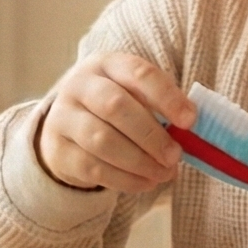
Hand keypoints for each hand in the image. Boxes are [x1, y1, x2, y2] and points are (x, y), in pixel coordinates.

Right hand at [34, 52, 195, 192]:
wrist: (65, 129)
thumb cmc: (113, 110)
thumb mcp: (132, 94)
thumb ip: (158, 106)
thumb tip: (190, 130)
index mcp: (106, 64)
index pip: (138, 73)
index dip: (167, 97)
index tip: (190, 121)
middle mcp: (79, 85)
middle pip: (115, 107)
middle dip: (151, 135)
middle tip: (175, 156)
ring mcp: (62, 118)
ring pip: (102, 141)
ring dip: (140, 162)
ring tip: (164, 173)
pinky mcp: (57, 150)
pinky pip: (93, 168)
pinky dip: (126, 180)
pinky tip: (146, 183)